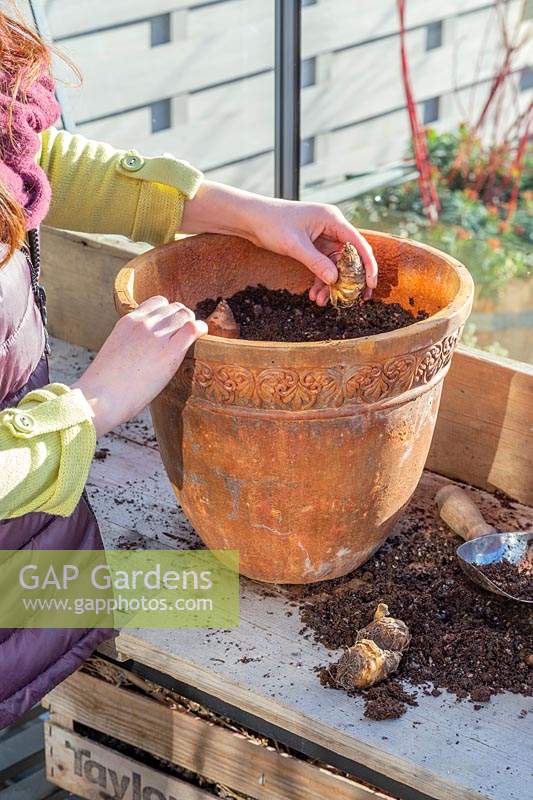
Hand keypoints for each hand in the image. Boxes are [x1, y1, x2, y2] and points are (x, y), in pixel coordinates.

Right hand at [74, 296, 206, 436]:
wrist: (100, 397)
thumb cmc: (105, 385)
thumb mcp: (116, 351)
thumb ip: (132, 342)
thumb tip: (144, 353)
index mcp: (128, 321)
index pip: (158, 303)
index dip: (169, 313)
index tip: (172, 325)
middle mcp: (144, 323)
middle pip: (175, 309)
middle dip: (182, 319)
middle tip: (185, 335)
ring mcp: (157, 336)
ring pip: (185, 315)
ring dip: (191, 324)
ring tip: (193, 337)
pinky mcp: (170, 352)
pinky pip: (193, 329)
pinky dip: (201, 329)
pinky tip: (202, 335)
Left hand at [182, 181, 377, 305]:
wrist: (251, 219)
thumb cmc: (272, 223)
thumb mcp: (294, 245)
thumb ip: (316, 263)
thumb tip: (335, 280)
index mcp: (332, 220)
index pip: (358, 244)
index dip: (368, 265)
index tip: (370, 285)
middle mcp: (332, 228)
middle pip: (350, 257)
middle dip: (348, 280)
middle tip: (352, 300)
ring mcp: (323, 238)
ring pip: (336, 265)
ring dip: (331, 285)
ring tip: (321, 302)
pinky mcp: (314, 247)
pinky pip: (323, 267)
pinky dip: (320, 281)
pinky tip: (314, 295)